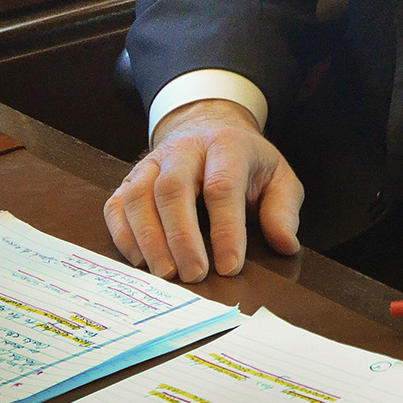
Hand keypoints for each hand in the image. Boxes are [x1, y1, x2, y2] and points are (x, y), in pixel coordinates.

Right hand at [102, 99, 302, 280]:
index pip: (222, 185)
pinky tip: (141, 262)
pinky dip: (124, 235)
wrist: (208, 127)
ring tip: (166, 275)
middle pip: (173, 188)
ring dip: (149, 239)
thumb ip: (283, 210)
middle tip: (194, 276)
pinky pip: (117, 204)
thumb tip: (285, 245)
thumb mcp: (277, 176)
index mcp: (226, 145)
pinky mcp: (131, 178)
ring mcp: (152, 162)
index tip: (230, 267)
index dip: (226, 229)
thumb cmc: (245, 162)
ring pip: (139, 195)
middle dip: (182, 236)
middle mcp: (184, 149)